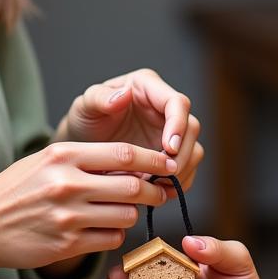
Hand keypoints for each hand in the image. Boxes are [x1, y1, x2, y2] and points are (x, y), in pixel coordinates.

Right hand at [0, 141, 175, 271]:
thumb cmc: (15, 190)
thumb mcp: (46, 160)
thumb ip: (86, 159)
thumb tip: (134, 163)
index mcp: (64, 155)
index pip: (125, 153)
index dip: (154, 159)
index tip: (167, 164)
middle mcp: (68, 183)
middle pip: (134, 186)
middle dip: (155, 190)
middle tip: (161, 192)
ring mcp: (68, 216)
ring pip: (126, 215)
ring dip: (132, 213)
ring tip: (121, 211)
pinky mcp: (67, 244)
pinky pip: (111, 239)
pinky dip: (114, 234)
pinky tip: (102, 229)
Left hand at [57, 69, 203, 191]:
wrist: (84, 144)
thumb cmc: (85, 118)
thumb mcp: (85, 106)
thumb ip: (100, 98)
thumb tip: (124, 95)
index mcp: (148, 86)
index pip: (177, 102)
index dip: (178, 125)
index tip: (168, 149)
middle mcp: (165, 107)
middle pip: (191, 128)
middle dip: (180, 154)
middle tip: (161, 175)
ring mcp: (170, 132)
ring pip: (193, 150)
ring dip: (180, 171)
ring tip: (156, 186)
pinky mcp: (171, 154)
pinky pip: (186, 169)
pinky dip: (177, 183)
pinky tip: (159, 192)